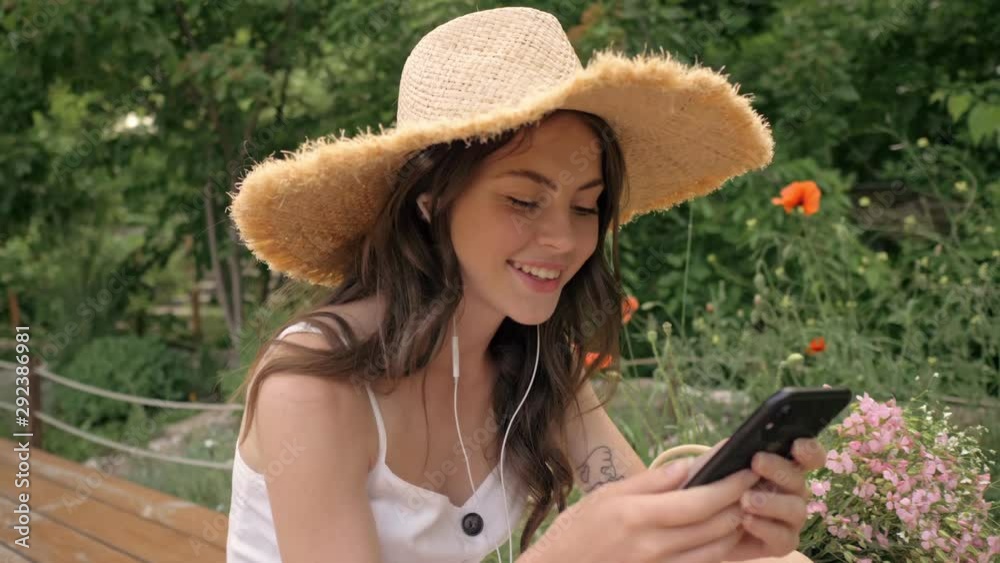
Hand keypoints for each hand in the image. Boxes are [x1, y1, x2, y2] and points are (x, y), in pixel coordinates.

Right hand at [520, 452, 760, 562]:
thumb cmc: (577, 530)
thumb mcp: (607, 495)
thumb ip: (653, 481)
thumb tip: (692, 466)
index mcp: (638, 517)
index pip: (700, 501)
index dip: (730, 484)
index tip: (748, 467)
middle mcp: (654, 547)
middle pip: (716, 526)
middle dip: (743, 501)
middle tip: (757, 481)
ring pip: (718, 550)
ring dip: (739, 526)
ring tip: (748, 502)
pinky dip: (723, 548)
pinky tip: (726, 532)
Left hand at [723, 437, 827, 560]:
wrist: (701, 524)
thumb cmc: (712, 487)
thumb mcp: (714, 466)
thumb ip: (728, 453)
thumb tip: (737, 443)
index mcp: (782, 468)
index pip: (808, 456)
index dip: (809, 450)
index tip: (796, 446)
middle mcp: (792, 492)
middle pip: (799, 479)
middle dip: (780, 470)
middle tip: (757, 463)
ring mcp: (790, 519)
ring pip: (796, 509)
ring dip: (772, 502)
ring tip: (746, 500)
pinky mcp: (782, 543)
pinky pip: (784, 537)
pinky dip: (765, 528)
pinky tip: (746, 521)